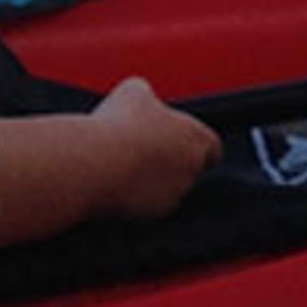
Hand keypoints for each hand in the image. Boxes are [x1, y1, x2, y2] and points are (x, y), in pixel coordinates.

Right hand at [84, 77, 220, 219]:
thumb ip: (148, 95)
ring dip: (152, 181)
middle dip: (170, 162)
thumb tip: (143, 97)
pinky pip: (147, 206)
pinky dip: (136, 198)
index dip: (195, 145)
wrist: (94, 163)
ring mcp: (173, 195)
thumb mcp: (134, 91)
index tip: (177, 141)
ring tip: (124, 165)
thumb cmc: (118, 124)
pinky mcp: (151, 215)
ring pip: (168, 189)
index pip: (212, 148)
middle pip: (189, 168)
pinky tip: (116, 183)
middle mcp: (192, 170)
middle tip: (145, 151)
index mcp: (197, 138)